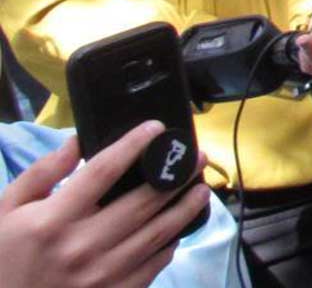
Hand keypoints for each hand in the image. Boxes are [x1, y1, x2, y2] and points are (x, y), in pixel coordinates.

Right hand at [0, 122, 211, 287]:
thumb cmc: (3, 257)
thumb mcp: (6, 210)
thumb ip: (41, 174)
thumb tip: (77, 141)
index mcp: (53, 220)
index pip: (103, 171)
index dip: (133, 145)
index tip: (156, 128)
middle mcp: (82, 246)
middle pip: (143, 202)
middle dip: (176, 176)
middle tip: (198, 156)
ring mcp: (101, 274)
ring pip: (158, 234)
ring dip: (185, 208)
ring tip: (202, 188)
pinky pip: (153, 265)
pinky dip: (170, 244)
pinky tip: (178, 229)